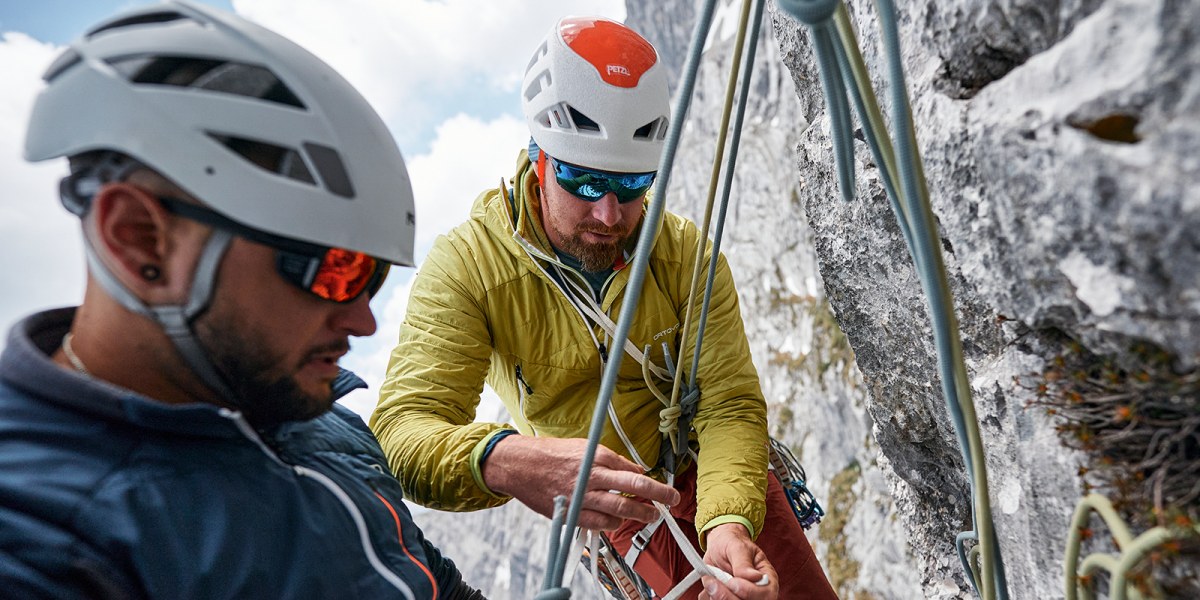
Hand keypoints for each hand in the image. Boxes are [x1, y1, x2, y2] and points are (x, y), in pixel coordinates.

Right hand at [481, 436, 679, 529]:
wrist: (520, 466)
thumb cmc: (552, 454)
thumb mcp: (584, 447)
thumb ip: (611, 460)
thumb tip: (634, 471)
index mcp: (597, 456)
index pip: (633, 470)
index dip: (651, 480)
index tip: (661, 486)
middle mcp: (593, 476)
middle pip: (634, 487)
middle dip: (658, 495)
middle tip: (672, 499)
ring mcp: (583, 496)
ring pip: (620, 509)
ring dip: (640, 515)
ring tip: (651, 516)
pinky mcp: (572, 513)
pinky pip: (599, 523)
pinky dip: (612, 524)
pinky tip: (617, 522)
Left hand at [698, 523, 777, 599]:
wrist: (719, 546)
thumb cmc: (732, 544)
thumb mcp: (738, 548)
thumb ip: (744, 563)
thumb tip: (753, 576)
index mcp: (766, 579)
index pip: (766, 594)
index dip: (748, 592)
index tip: (732, 581)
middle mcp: (756, 593)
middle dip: (727, 595)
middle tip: (713, 581)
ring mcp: (741, 598)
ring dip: (716, 595)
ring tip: (710, 579)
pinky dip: (709, 596)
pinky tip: (709, 584)